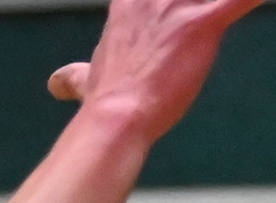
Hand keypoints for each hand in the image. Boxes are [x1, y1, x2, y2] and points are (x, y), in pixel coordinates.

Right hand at [47, 0, 261, 143]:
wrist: (116, 117)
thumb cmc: (105, 100)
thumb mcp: (87, 77)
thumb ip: (75, 76)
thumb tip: (56, 84)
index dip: (166, 2)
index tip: (169, 9)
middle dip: (193, 0)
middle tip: (196, 13)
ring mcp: (180, 5)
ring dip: (217, 1)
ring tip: (219, 11)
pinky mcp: (203, 24)